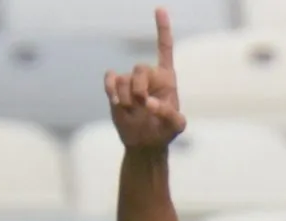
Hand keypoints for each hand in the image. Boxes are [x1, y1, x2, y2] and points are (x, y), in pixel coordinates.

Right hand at [104, 8, 185, 148]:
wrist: (145, 143)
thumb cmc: (164, 132)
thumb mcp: (176, 126)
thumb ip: (170, 115)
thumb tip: (149, 103)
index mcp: (167, 79)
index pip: (164, 49)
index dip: (162, 29)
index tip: (159, 9)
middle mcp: (149, 76)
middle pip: (140, 68)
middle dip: (139, 89)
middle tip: (143, 106)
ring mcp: (131, 81)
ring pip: (124, 79)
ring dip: (127, 99)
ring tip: (133, 111)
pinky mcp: (116, 87)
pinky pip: (110, 78)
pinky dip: (111, 89)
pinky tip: (116, 102)